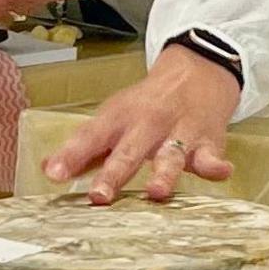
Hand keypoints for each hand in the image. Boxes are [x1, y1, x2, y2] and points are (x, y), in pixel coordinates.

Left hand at [39, 47, 242, 204]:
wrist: (197, 73)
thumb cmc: (148, 105)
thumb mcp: (114, 118)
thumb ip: (85, 148)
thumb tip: (48, 169)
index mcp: (119, 118)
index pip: (91, 136)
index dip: (72, 155)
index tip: (55, 174)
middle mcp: (147, 123)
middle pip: (129, 151)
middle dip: (114, 174)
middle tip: (99, 197)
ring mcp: (179, 132)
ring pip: (171, 156)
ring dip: (164, 174)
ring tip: (156, 192)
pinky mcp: (208, 141)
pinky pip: (212, 155)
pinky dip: (216, 164)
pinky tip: (220, 172)